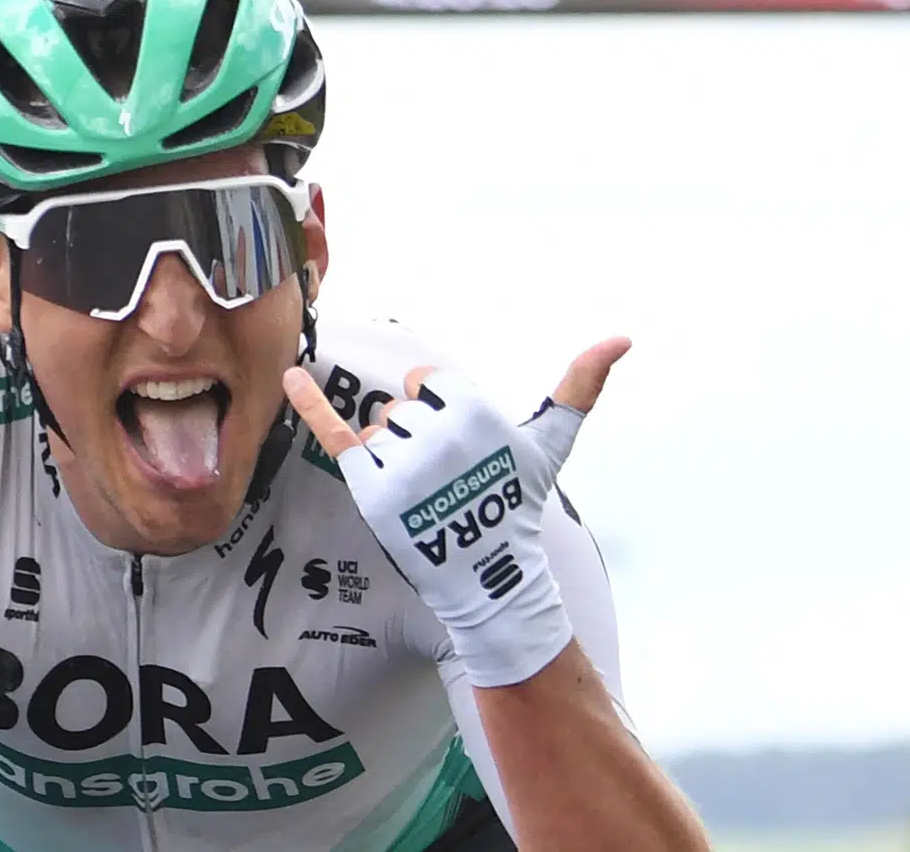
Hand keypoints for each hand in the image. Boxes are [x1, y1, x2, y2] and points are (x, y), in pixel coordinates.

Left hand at [283, 337, 629, 686]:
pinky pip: (333, 432)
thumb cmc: (516, 502)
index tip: (461, 451)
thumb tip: (622, 338)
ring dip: (391, 457)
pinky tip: (288, 377)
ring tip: (421, 493)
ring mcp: (397, 456)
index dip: (442, 415)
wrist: (485, 571)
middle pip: (402, 408)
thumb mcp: (549, 443)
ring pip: (378, 431)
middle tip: (443, 479)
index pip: (429, 384)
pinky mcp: (367, 484)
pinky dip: (308, 403)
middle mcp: (432, 426)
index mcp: (470, 405)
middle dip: (417, 437)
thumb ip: (579, 387)